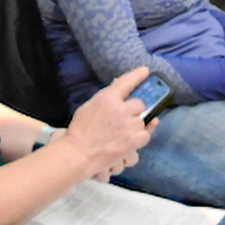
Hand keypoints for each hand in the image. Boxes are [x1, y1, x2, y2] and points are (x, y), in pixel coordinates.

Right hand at [61, 67, 154, 181]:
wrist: (79, 153)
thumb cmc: (80, 130)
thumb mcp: (89, 107)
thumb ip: (105, 98)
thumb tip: (117, 86)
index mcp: (107, 97)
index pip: (126, 82)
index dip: (137, 75)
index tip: (145, 71)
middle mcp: (120, 108)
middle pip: (139, 104)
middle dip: (133, 111)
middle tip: (123, 120)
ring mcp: (129, 124)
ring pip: (142, 120)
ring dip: (135, 126)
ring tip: (122, 134)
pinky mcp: (134, 139)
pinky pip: (145, 135)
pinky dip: (139, 138)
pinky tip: (130, 141)